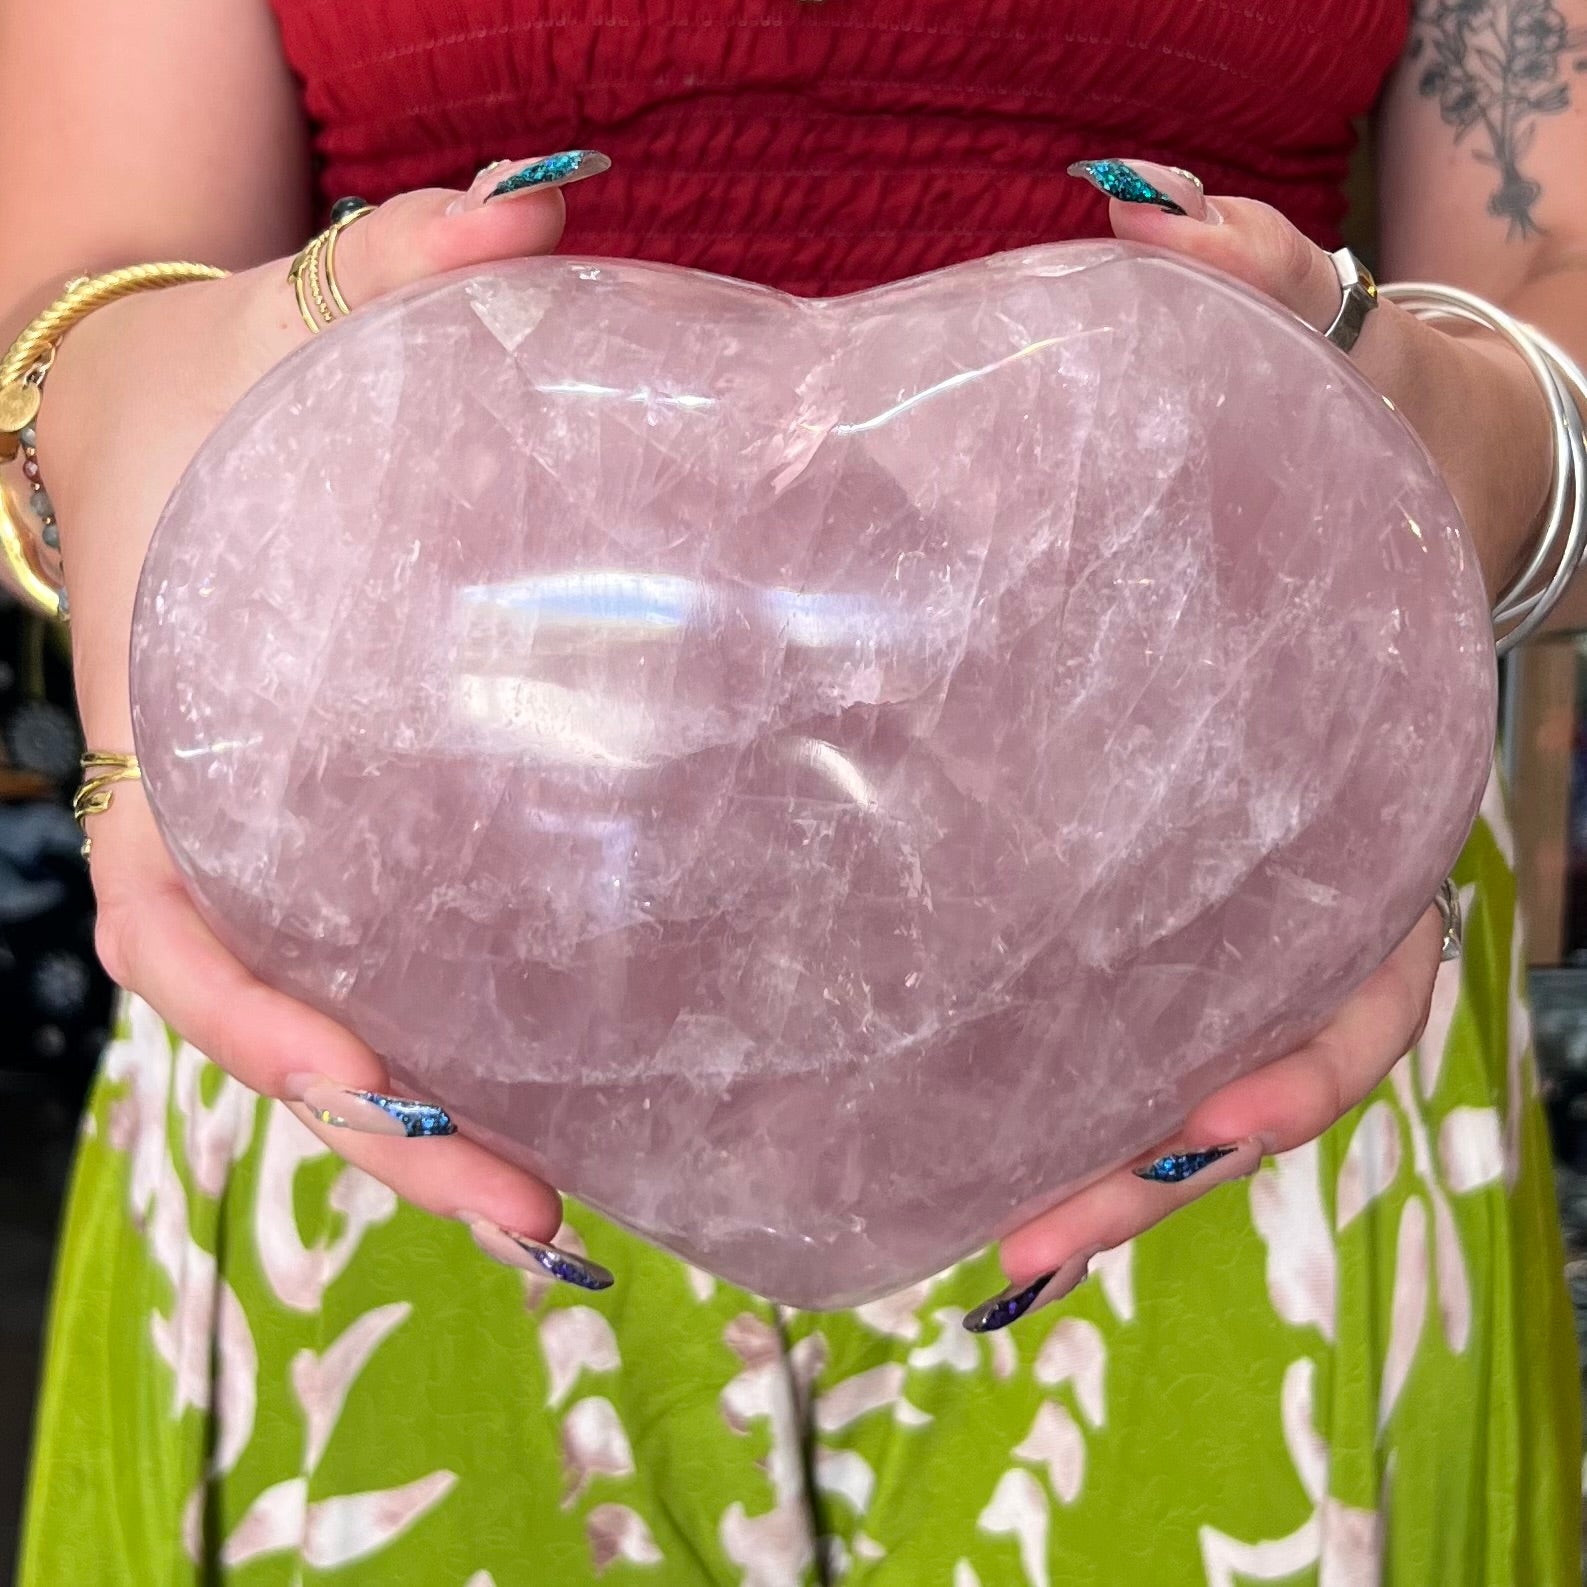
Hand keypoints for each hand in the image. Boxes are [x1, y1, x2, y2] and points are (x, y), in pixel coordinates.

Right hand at [42, 157, 615, 1289]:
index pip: (171, 919)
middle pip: (266, 1031)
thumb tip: (547, 211)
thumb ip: (395, 265)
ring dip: (424, 1144)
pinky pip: (369, 979)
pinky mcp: (333, 851)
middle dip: (382, 1138)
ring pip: (319, 1041)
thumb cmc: (207, 389)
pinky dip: (441, 1064)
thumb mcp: (275, 319)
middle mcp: (205, 825)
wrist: (161, 414)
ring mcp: (269, 853)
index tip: (362, 1080)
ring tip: (559, 1222)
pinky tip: (553, 1113)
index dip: (251, 1013)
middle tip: (534, 1219)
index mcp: (166, 737)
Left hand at [967, 160, 1519, 1331]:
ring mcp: (1200, 900)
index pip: (1363, 969)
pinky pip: (1084, 1014)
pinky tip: (934, 1141)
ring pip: (1157, 1068)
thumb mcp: (1291, 369)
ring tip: (975, 1236)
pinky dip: (1029, 1090)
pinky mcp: (1105, 888)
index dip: (1299, 1059)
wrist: (1301, 501)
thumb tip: (1156, 225)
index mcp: (1351, 794)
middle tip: (1035, 1232)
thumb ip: (1250, 295)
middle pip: (1245, 1064)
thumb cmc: (1296, 453)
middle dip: (1149, 1158)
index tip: (1208, 1122)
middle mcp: (1283, 878)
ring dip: (1080, 1161)